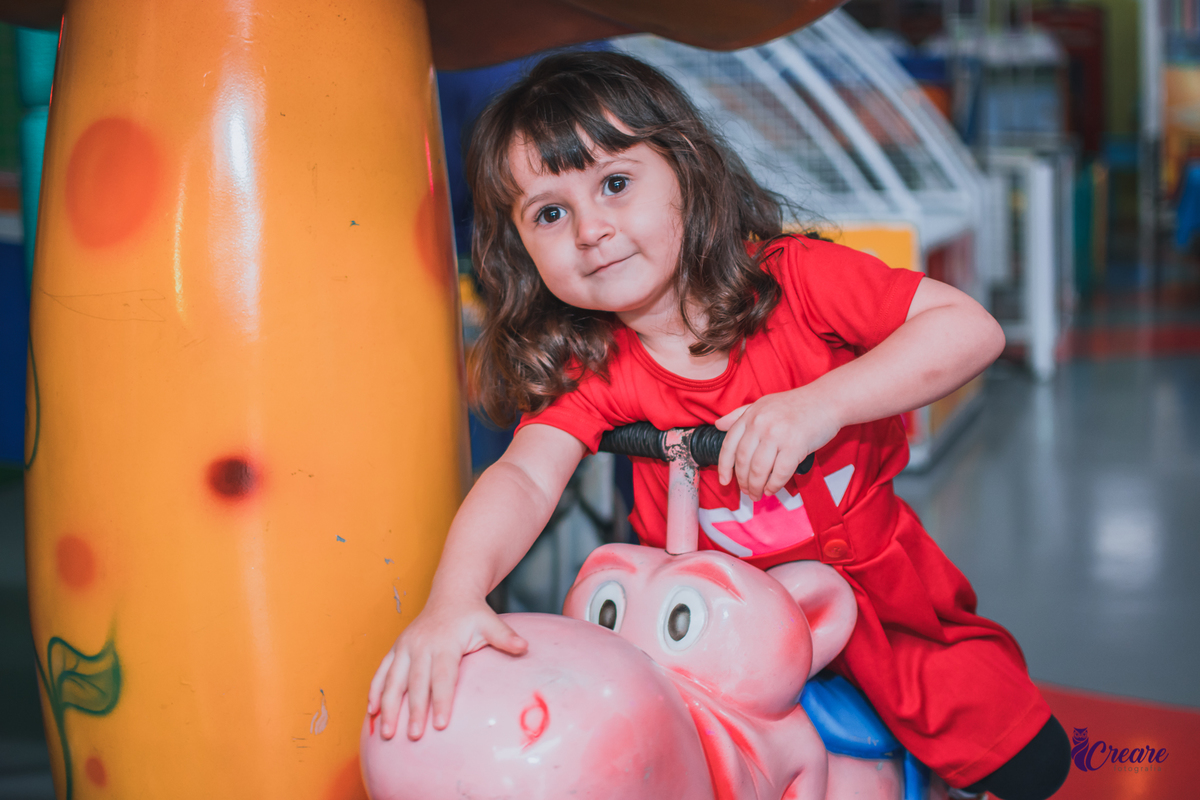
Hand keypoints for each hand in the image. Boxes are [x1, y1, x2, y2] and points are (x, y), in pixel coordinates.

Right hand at [366, 595, 526, 740]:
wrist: (450, 594)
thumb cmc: (473, 614)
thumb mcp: (491, 623)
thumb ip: (505, 637)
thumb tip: (525, 648)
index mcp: (444, 643)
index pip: (443, 677)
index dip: (441, 701)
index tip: (440, 725)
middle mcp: (421, 645)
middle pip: (415, 683)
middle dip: (413, 711)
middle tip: (413, 736)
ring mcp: (405, 647)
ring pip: (393, 680)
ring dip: (388, 706)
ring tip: (385, 733)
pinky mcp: (395, 648)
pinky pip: (381, 672)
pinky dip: (375, 691)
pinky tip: (371, 711)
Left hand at [714, 387, 841, 500]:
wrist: (828, 400)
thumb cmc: (796, 405)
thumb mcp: (764, 404)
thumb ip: (740, 415)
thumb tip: (718, 425)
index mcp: (751, 415)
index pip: (729, 445)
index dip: (723, 467)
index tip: (724, 481)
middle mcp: (760, 424)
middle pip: (743, 461)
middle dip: (742, 481)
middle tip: (746, 492)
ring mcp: (777, 434)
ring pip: (759, 470)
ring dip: (756, 487)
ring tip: (757, 494)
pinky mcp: (795, 446)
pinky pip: (779, 473)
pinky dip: (774, 486)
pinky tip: (772, 490)